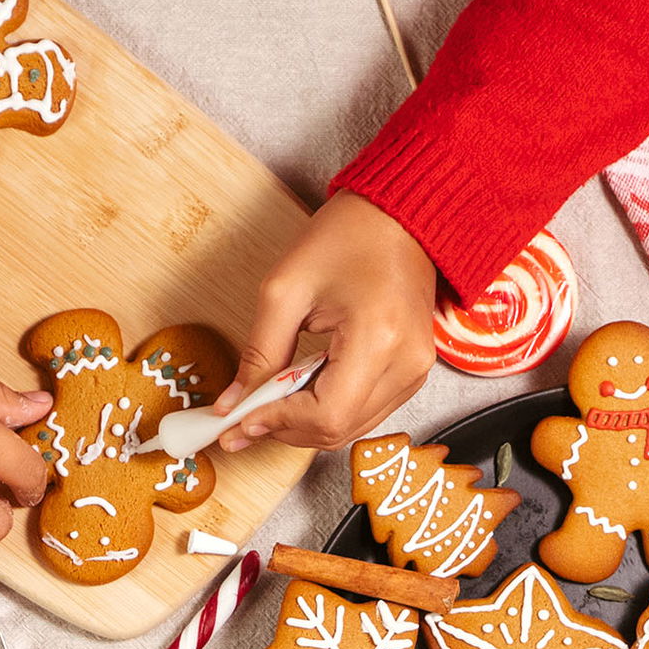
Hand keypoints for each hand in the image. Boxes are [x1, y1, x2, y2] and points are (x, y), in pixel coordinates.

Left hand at [215, 193, 435, 453]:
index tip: (239, 422)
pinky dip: (327, 411)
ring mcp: (415, 371)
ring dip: (303, 424)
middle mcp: (406, 364)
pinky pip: (364, 412)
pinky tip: (300, 393)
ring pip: (350, 428)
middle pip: (338, 430)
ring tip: (268, 405)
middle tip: (241, 420)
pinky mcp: (412, 372)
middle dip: (284, 429)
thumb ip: (258, 354)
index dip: (278, 424)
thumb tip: (233, 404)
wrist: (398, 218)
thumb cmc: (348, 237)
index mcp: (379, 338)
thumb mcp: (285, 290)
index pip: (326, 414)